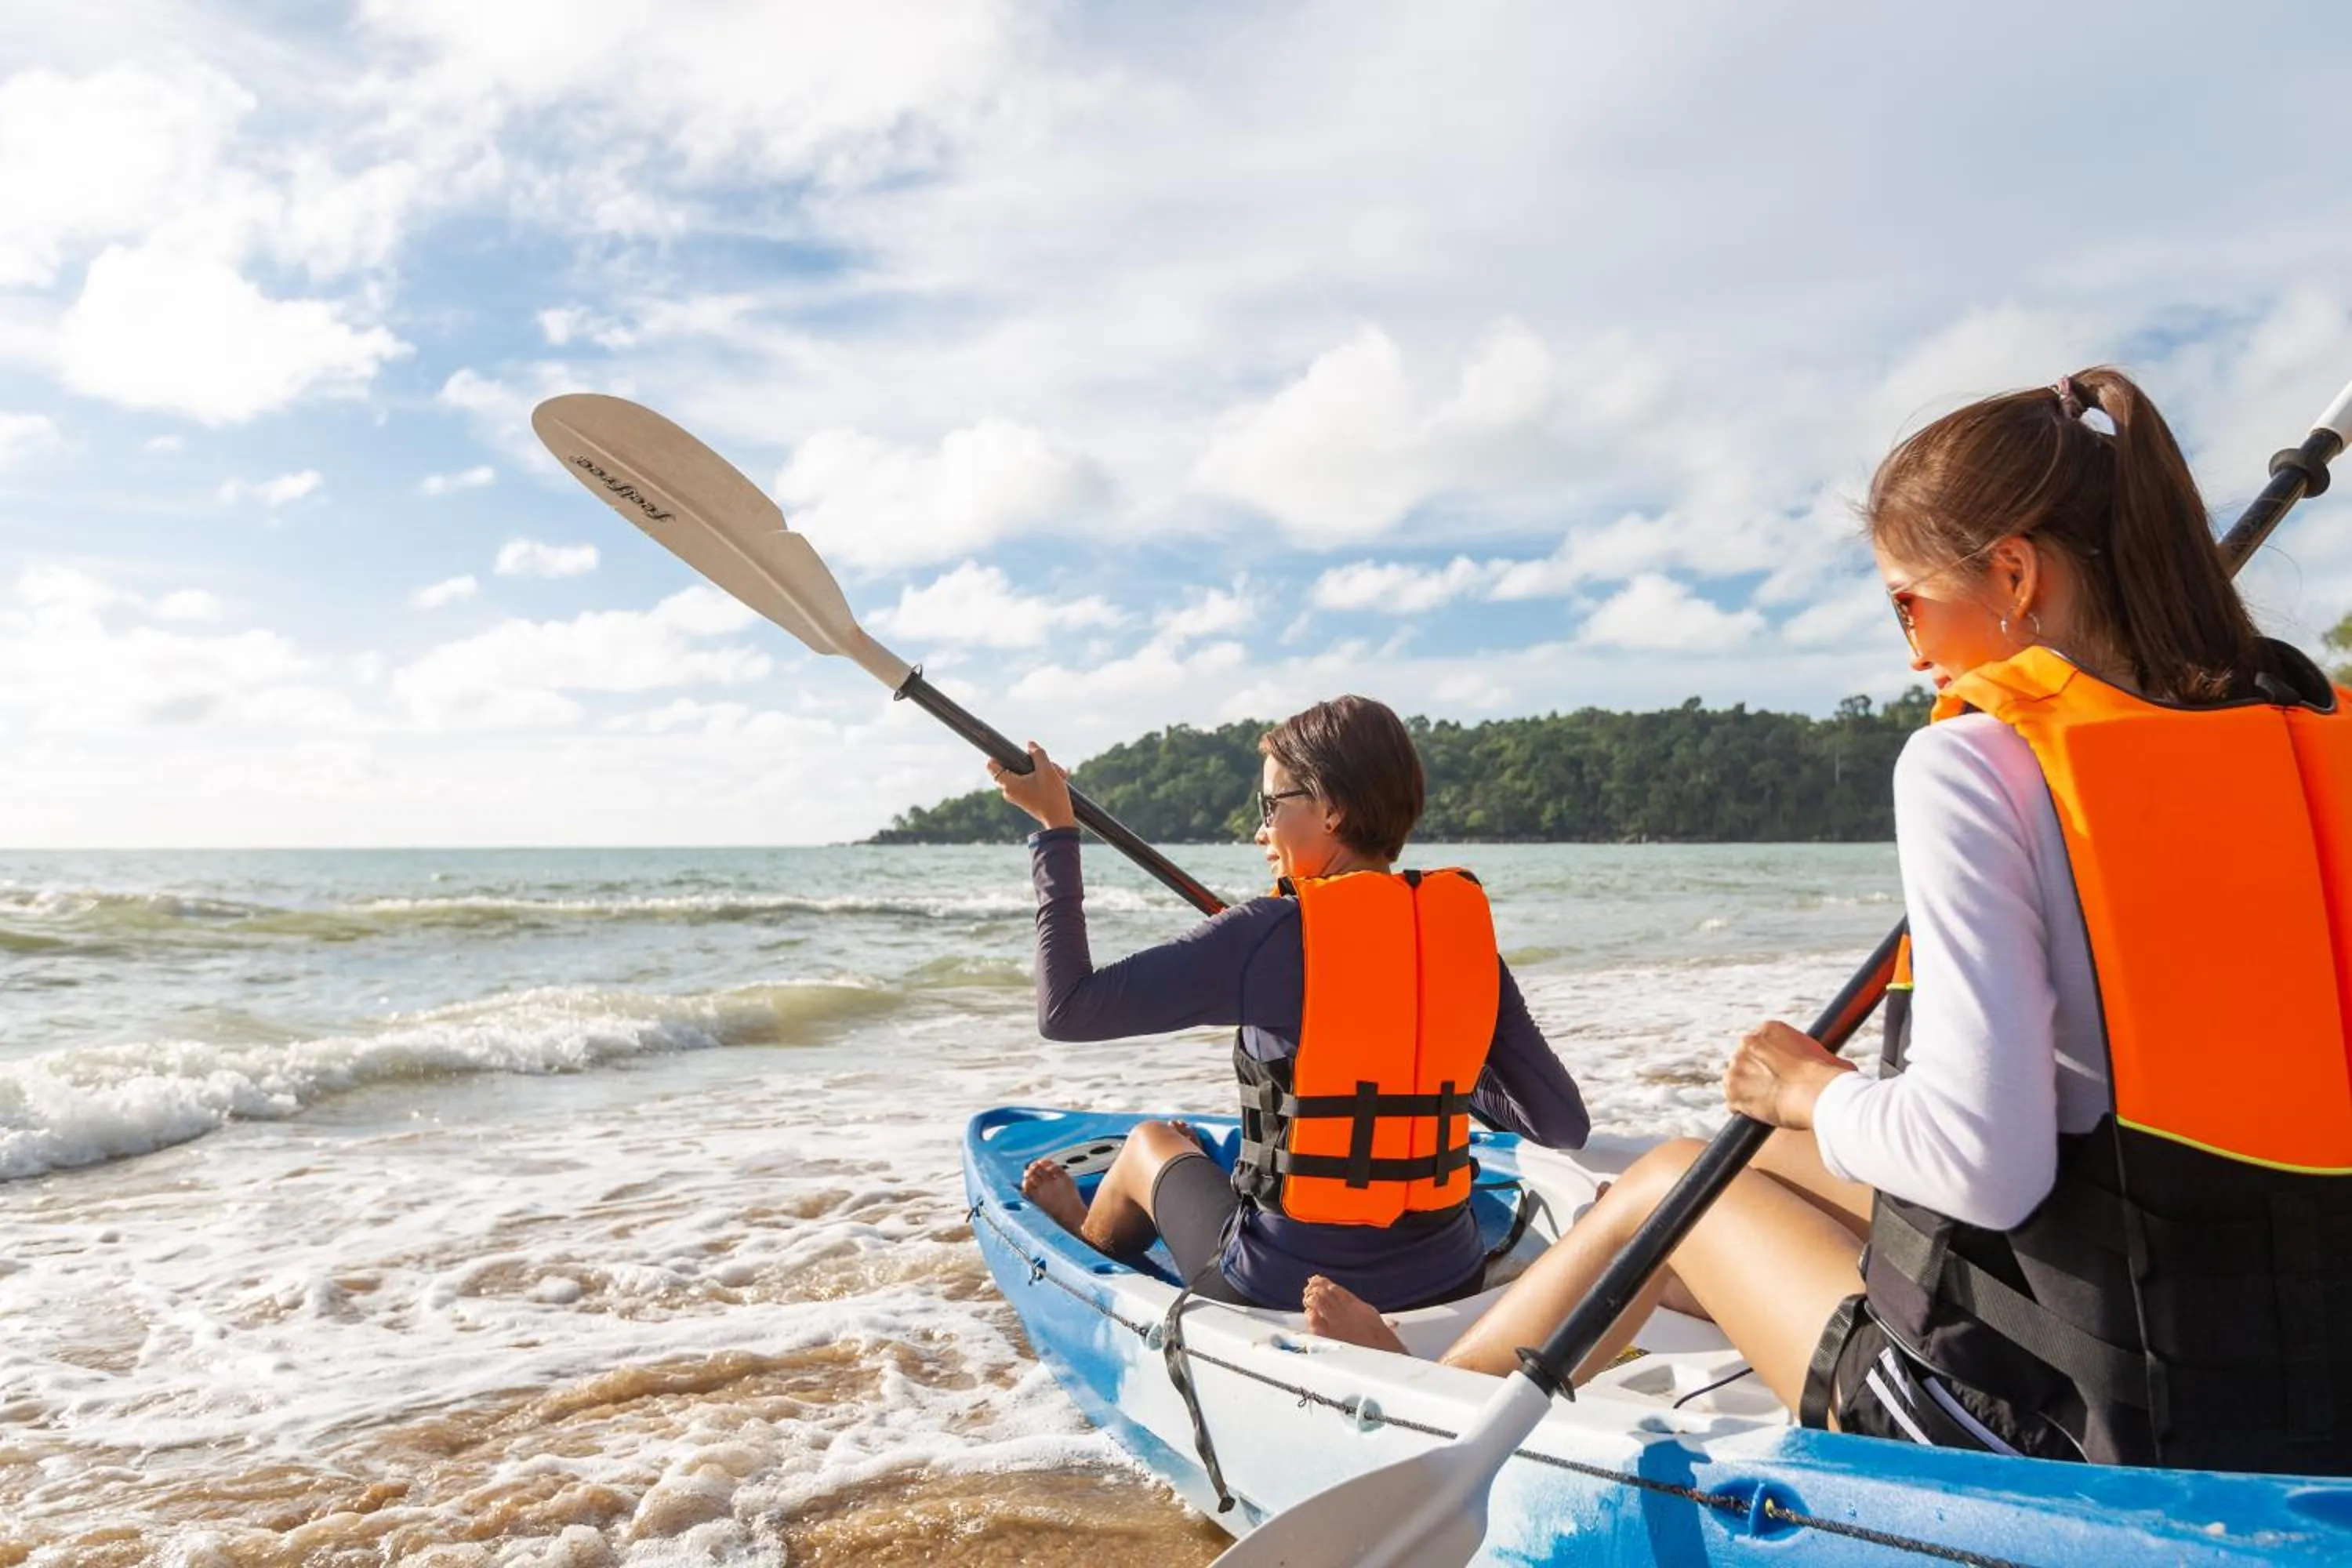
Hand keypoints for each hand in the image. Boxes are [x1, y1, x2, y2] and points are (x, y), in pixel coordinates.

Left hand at [990, 741, 1075, 830]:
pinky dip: (1041, 778)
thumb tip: (1030, 744)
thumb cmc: (1052, 796)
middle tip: (1049, 764)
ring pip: (1024, 774)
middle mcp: (1008, 791)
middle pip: (1014, 767)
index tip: (1013, 751)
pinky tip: (1058, 779)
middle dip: (1033, 762)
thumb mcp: (1048, 770)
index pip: (991, 765)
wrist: (1060, 820)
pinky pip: (1029, 782)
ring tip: (1060, 774)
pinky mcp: (1025, 799)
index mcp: (1009, 784)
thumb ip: (1038, 754)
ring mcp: (1016, 796)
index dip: (998, 755)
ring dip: (1042, 770)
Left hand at [1723, 1020, 1854, 1129]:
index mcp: (1769, 1029)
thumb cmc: (1829, 1076)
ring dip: (1747, 1091)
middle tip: (1773, 1089)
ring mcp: (1737, 1065)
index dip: (1770, 1061)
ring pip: (1737, 1079)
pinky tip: (1757, 1115)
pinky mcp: (1732, 1089)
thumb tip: (1841, 1067)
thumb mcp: (1826, 1056)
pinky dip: (1742, 1110)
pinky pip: (1733, 1102)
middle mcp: (1748, 1042)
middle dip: (1755, 1073)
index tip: (1780, 1073)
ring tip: (1766, 1104)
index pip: (1762, 1044)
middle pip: (1745, 1059)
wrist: (1817, 1093)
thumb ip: (1819, 1057)